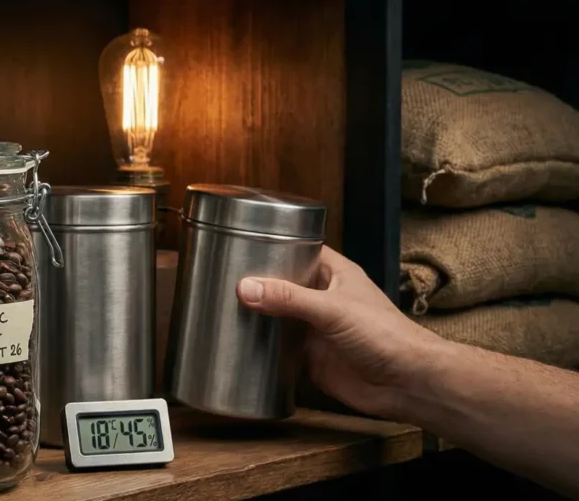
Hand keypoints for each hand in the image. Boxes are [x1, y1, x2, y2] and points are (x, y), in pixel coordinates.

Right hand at [236, 246, 445, 419]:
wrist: (406, 383)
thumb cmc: (383, 334)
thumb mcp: (332, 309)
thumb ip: (289, 298)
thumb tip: (245, 287)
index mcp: (332, 274)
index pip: (299, 250)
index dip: (273, 245)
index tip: (240, 243)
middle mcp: (322, 298)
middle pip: (282, 285)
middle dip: (256, 284)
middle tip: (220, 277)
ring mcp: (315, 329)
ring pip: (279, 318)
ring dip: (257, 317)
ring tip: (219, 307)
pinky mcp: (310, 358)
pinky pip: (280, 351)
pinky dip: (262, 349)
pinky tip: (237, 344)